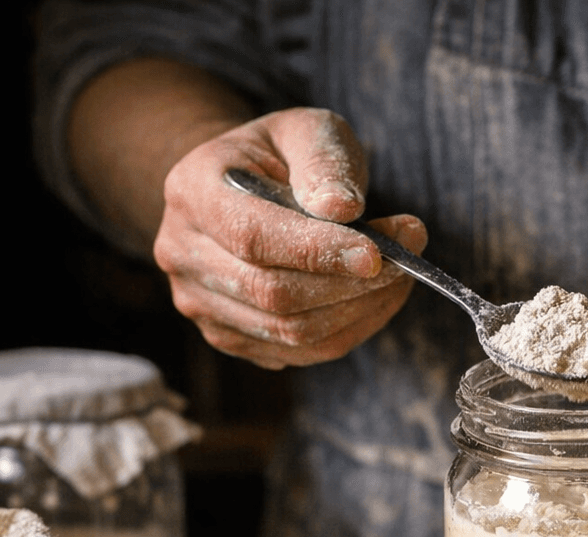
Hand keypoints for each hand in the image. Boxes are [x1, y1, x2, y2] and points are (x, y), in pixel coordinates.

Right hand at [152, 107, 427, 368]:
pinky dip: (349, 330)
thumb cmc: (281, 156)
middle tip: (406, 259)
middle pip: (272, 293)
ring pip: (290, 332)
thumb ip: (324, 162)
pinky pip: (298, 353)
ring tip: (399, 276)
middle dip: (350, 284)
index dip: (318, 252)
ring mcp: (198, 302)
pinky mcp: (227, 336)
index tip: (378, 254)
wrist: (243, 189)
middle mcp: (181, 252)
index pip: (253, 236)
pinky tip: (375, 299)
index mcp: (192, 190)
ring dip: (358, 311)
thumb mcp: (308, 132)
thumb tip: (342, 209)